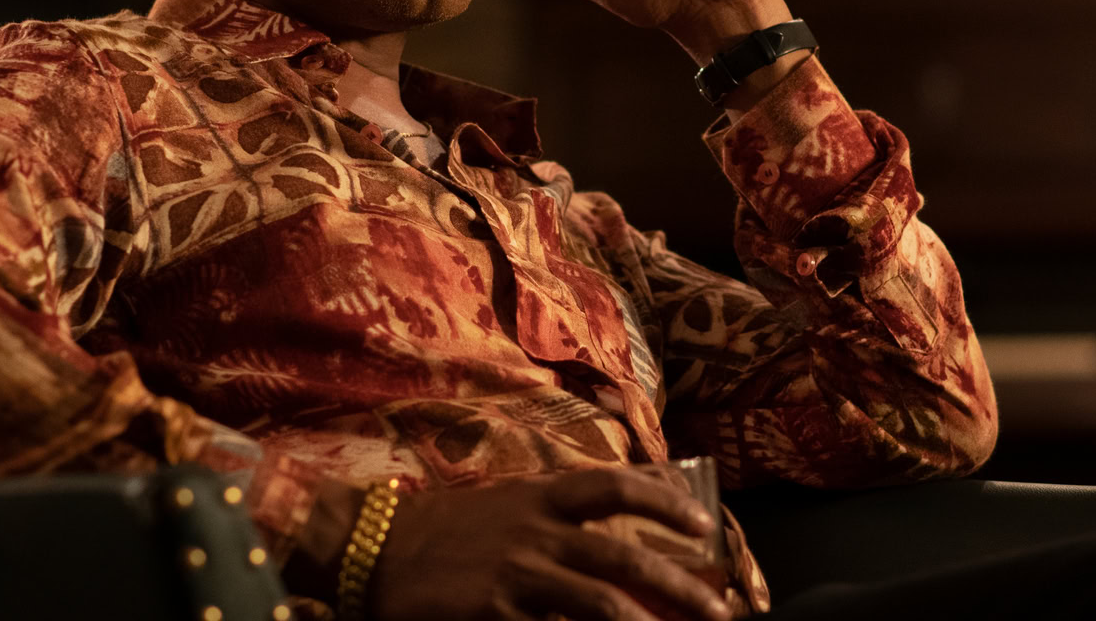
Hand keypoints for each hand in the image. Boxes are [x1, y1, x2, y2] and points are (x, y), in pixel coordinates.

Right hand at [364, 466, 731, 620]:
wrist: (373, 545)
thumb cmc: (447, 528)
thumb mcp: (509, 503)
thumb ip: (558, 511)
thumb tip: (615, 523)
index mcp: (543, 495)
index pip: (619, 487)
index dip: (667, 503)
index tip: (704, 524)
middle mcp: (537, 530)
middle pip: (625, 554)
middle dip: (681, 584)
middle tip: (721, 609)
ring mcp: (518, 573)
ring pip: (600, 601)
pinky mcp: (496, 613)